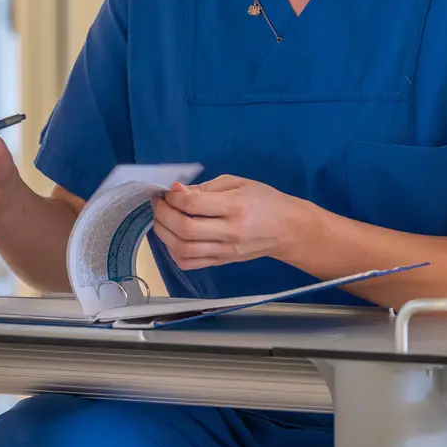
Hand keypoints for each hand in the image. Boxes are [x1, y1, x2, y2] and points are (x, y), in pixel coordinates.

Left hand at [151, 175, 315, 269]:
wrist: (288, 229)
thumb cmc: (265, 200)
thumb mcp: (238, 183)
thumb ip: (206, 187)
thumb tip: (176, 191)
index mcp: (236, 206)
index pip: (194, 205)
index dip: (173, 197)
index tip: (167, 191)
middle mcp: (229, 232)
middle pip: (185, 229)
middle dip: (163, 215)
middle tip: (159, 203)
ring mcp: (225, 251)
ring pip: (183, 249)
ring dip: (164, 234)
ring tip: (161, 219)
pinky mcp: (222, 262)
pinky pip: (190, 263)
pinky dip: (174, 252)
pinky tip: (173, 238)